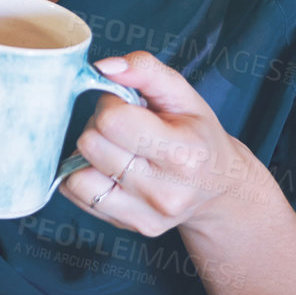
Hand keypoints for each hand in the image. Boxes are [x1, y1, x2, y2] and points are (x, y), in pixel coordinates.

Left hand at [57, 51, 264, 236]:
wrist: (219, 188)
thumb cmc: (198, 135)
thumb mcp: (183, 94)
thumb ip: (145, 69)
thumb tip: (103, 68)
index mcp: (184, 153)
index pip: (113, 121)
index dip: (111, 104)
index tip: (126, 105)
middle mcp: (165, 191)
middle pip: (91, 145)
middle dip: (99, 127)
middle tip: (123, 127)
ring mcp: (145, 214)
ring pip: (77, 174)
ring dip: (89, 155)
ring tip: (116, 149)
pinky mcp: (128, 226)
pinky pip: (76, 194)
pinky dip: (83, 175)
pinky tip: (108, 169)